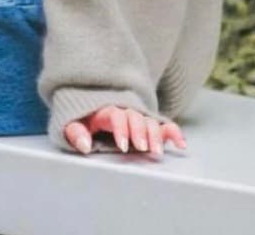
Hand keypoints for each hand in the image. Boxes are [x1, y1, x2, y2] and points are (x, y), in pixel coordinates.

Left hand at [64, 105, 187, 156]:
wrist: (91, 102)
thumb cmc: (82, 117)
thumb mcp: (74, 122)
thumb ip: (75, 132)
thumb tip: (84, 145)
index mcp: (106, 110)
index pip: (116, 115)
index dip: (121, 129)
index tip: (122, 146)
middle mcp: (124, 111)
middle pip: (135, 117)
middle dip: (140, 132)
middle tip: (142, 148)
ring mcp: (138, 117)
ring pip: (150, 121)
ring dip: (156, 135)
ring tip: (157, 152)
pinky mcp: (148, 124)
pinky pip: (164, 125)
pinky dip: (173, 132)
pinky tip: (181, 145)